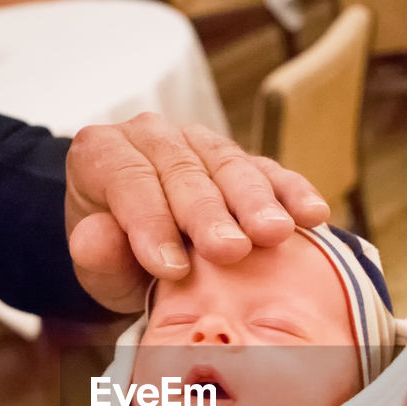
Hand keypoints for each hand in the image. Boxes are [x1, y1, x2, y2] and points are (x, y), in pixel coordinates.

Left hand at [64, 114, 330, 311]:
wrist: (143, 249)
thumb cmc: (118, 259)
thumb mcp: (98, 266)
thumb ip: (94, 253)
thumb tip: (96, 238)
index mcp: (103, 154)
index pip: (127, 180)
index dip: (150, 223)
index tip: (172, 268)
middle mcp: (152, 137)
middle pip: (183, 170)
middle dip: (209, 213)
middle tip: (230, 251)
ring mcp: (200, 143)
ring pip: (230, 165)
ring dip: (256, 201)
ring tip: (274, 234)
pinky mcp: (242, 160)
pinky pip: (270, 171)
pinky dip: (292, 192)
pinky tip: (312, 214)